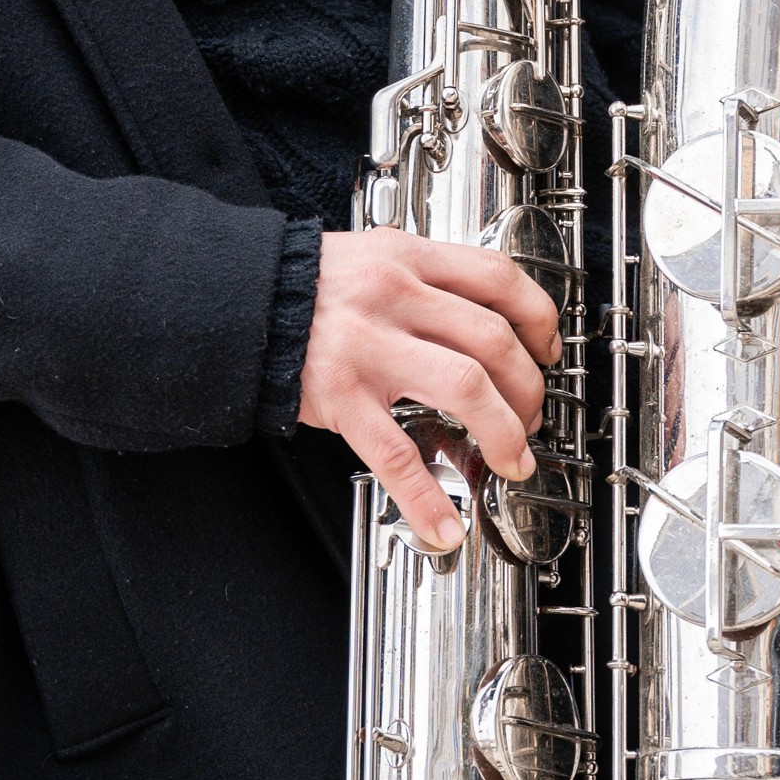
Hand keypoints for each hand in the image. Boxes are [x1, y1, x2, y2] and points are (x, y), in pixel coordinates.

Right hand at [298, 229, 560, 549]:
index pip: (497, 277)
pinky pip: (396, 452)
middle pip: (493, 339)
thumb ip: (423, 279)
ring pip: (465, 387)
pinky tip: (442, 523)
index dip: (537, 316)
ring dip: (503, 432)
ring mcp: (368, 346)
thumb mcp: (371, 257)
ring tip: (511, 460)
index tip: (547, 347)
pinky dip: (426, 494)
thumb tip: (484, 317)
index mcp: (406, 259)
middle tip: (531, 416)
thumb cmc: (302, 287)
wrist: (233, 302)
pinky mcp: (340, 394)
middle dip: (528, 388)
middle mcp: (393, 296)